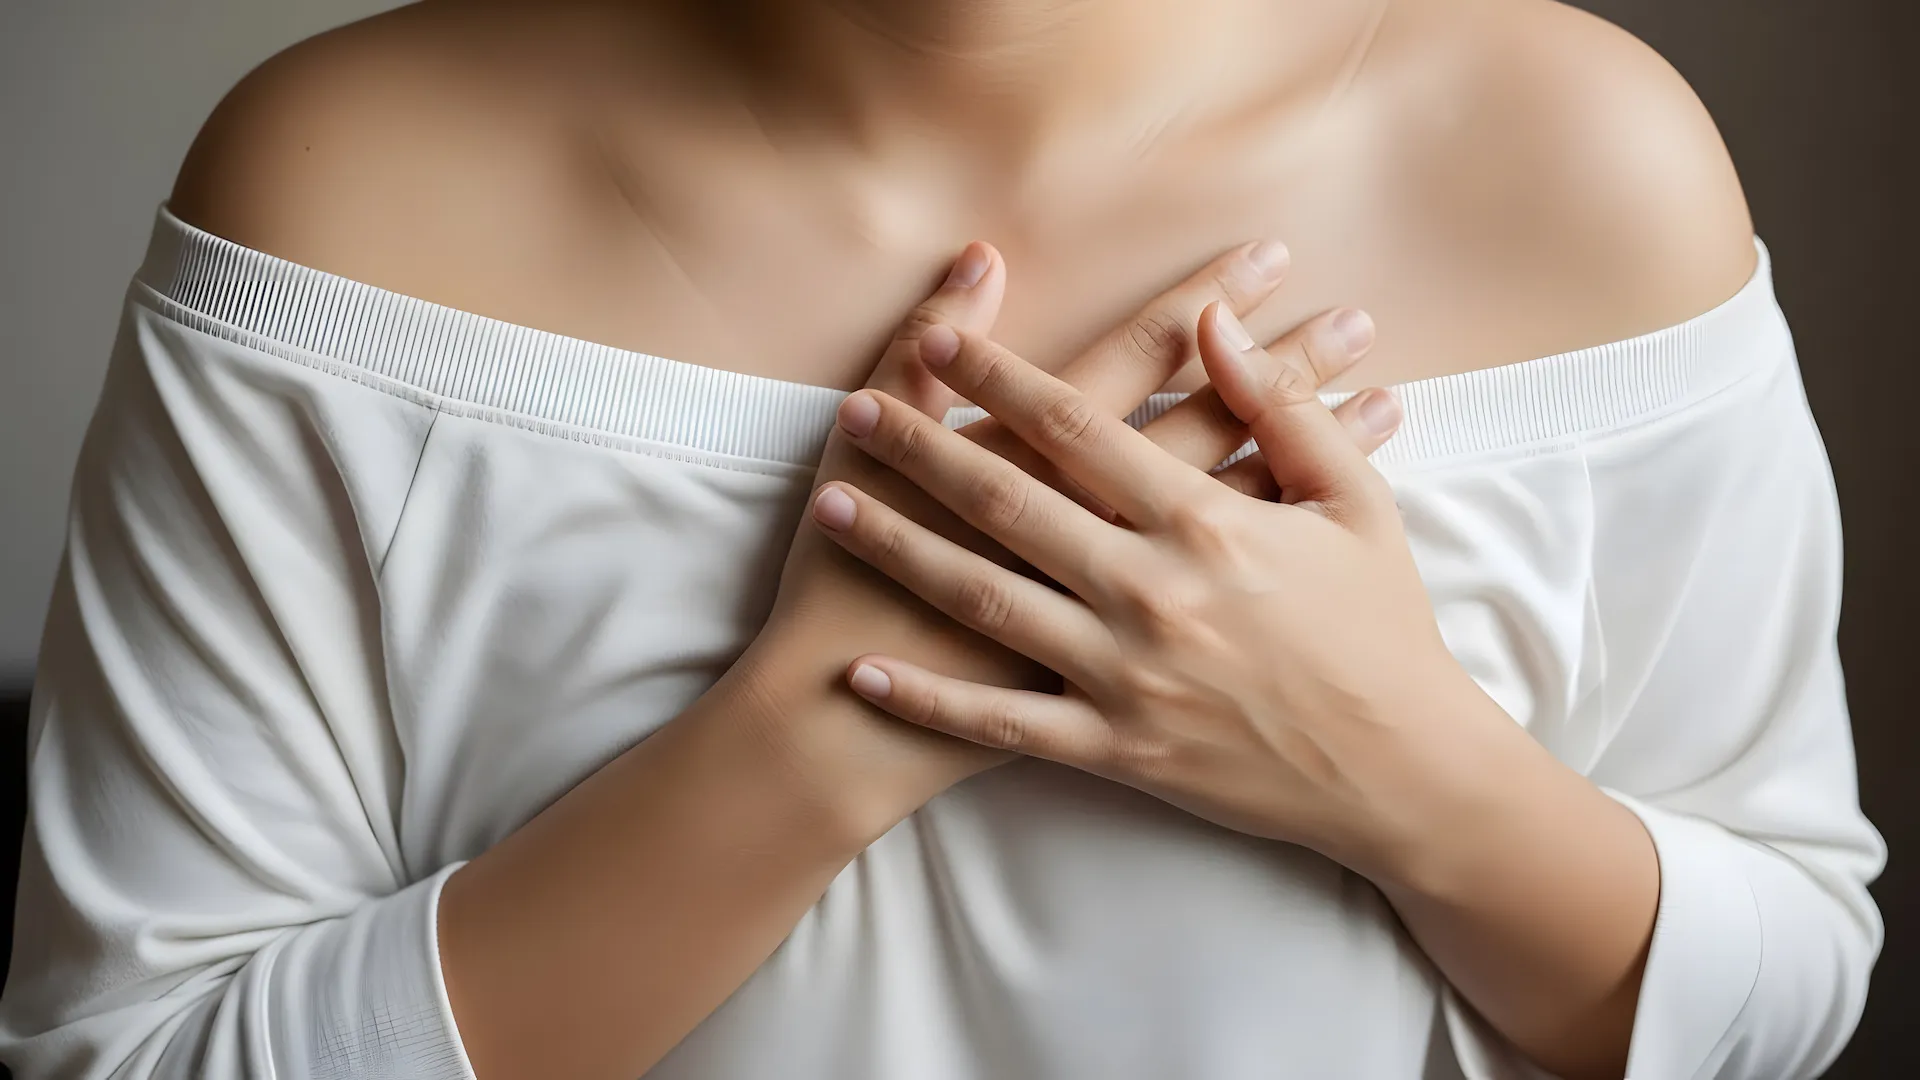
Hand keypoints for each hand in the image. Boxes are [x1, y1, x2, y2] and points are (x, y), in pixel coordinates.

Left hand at [723, 242, 1405, 842]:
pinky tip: (863, 673)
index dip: (999, 375)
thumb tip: (1217, 321)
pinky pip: (1002, 723)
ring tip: (830, 506)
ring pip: (985, 601)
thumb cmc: (1383, 630)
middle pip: (1008, 500)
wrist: (1404, 774)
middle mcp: (1150, 591)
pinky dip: (929, 700)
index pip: (1078, 426)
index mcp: (1206, 521)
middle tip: (851, 407)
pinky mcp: (1116, 749)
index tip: (938, 337)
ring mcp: (1124, 674)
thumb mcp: (1355, 503)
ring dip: (899, 550)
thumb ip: (1282, 407)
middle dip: (920, 447)